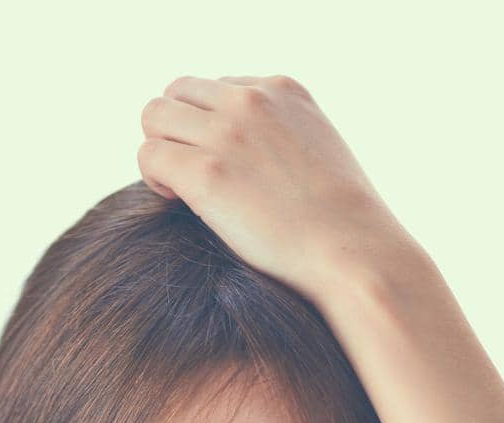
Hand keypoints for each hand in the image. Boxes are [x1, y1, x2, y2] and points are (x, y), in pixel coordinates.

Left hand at [136, 74, 413, 304]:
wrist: (353, 253)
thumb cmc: (343, 225)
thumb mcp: (320, 155)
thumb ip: (283, 140)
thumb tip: (254, 163)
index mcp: (282, 89)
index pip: (219, 87)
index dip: (211, 127)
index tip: (223, 165)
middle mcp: (251, 100)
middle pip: (177, 93)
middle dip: (176, 132)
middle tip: (189, 175)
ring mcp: (227, 134)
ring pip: (154, 116)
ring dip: (160, 151)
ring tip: (181, 189)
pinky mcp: (206, 174)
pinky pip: (149, 155)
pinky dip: (155, 178)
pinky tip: (178, 202)